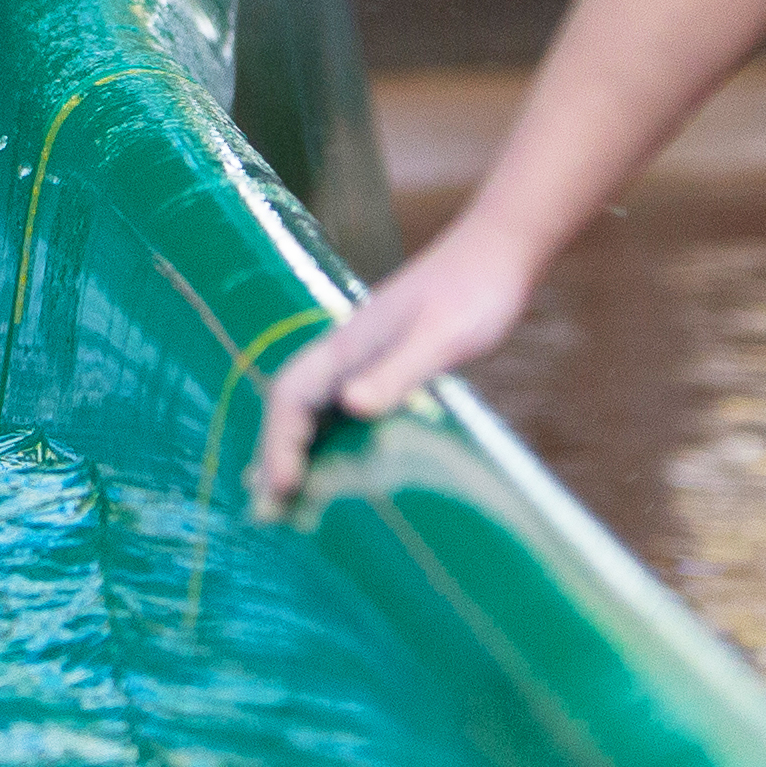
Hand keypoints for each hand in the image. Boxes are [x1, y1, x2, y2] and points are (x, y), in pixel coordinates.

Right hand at [246, 218, 536, 515]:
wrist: (498, 255)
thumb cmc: (473, 293)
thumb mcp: (439, 338)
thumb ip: (397, 371)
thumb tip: (350, 406)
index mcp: (347, 346)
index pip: (291, 397)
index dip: (279, 443)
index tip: (281, 488)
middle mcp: (347, 354)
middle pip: (293, 409)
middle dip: (276, 456)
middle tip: (267, 511)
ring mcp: (366, 359)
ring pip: (316, 411)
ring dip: (299, 452)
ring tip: (289, 499)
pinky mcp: (390, 365)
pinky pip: (345, 410)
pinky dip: (331, 441)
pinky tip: (343, 466)